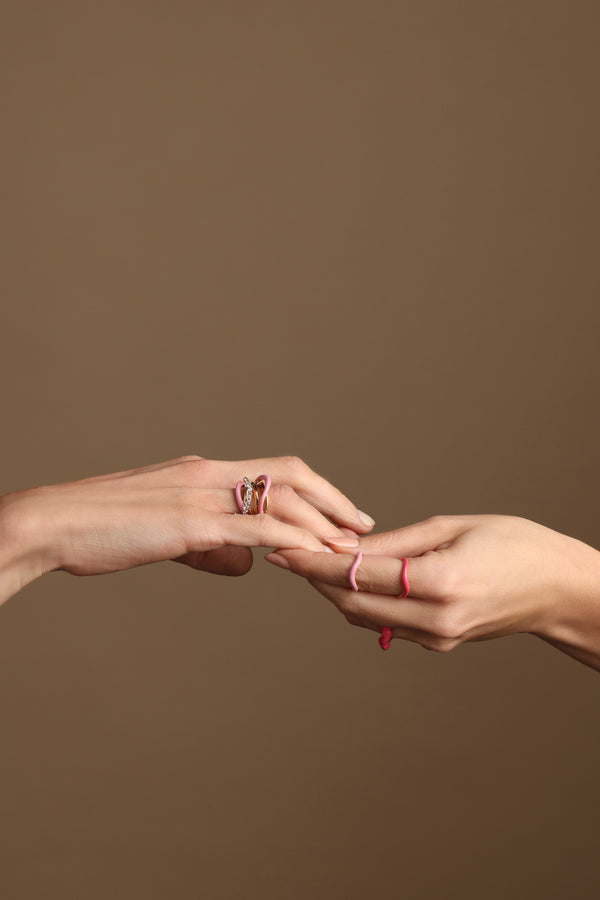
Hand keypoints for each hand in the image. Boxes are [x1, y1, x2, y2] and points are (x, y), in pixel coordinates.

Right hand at [0, 455, 374, 602]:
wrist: (55, 522)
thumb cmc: (104, 529)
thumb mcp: (166, 534)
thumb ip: (210, 545)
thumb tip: (247, 564)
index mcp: (204, 470)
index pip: (274, 469)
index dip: (316, 489)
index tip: (342, 513)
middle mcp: (209, 473)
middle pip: (290, 474)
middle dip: (333, 500)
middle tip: (364, 527)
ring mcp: (200, 494)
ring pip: (280, 499)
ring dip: (321, 524)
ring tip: (349, 549)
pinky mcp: (189, 522)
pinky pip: (254, 528)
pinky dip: (289, 540)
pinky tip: (310, 557)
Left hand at [266, 515, 599, 669]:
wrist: (559, 590)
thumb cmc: (516, 545)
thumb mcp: (452, 527)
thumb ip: (393, 543)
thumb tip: (343, 546)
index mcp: (439, 583)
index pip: (357, 574)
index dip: (314, 562)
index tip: (283, 549)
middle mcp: (435, 619)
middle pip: (350, 603)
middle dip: (314, 578)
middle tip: (290, 551)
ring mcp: (437, 638)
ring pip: (363, 617)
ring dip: (333, 591)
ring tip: (313, 560)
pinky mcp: (439, 644)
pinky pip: (385, 624)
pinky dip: (361, 602)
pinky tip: (351, 578)